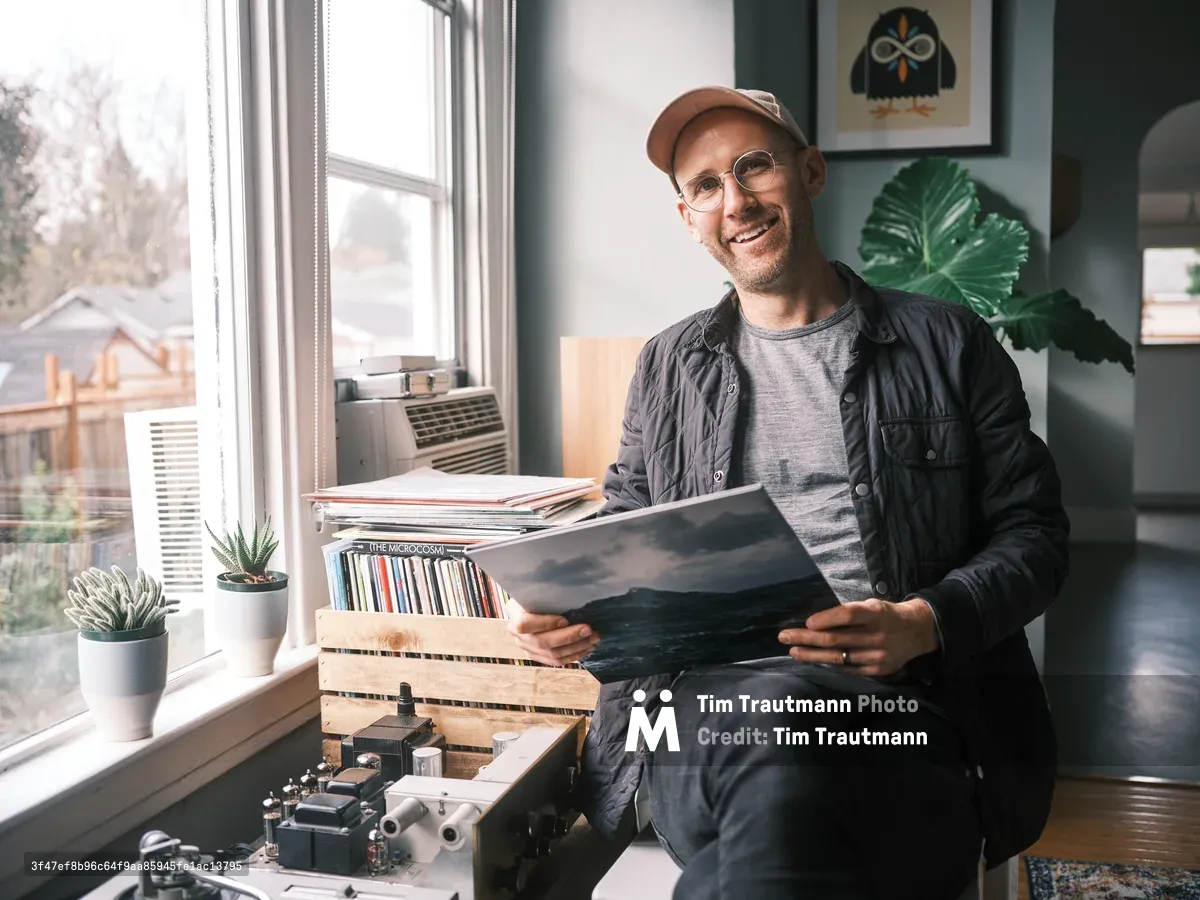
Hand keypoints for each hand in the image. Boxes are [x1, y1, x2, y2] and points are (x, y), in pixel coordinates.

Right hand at [506, 598, 601, 666]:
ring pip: (551, 654)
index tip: (565, 620)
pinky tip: (587, 648)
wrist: (531, 604)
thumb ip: (550, 593)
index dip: (545, 624)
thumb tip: (573, 591)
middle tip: (588, 630)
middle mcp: (517, 634)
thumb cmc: (539, 593)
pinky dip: (574, 655)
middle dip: (569, 637)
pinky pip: (556, 661)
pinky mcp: (537, 656)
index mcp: (515, 614)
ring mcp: (526, 647)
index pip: (525, 624)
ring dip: (576, 648)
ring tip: (593, 639)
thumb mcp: (540, 588)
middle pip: (542, 642)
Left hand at [777, 598, 938, 677]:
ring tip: (793, 651)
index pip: (849, 615)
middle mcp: (878, 635)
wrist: (917, 632)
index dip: (827, 618)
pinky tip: (814, 660)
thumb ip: (850, 613)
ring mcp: (878, 656)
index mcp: (877, 614)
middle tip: (784, 637)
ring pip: (838, 657)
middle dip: (807, 638)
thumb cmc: (886, 615)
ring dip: (812, 654)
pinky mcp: (878, 670)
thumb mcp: (872, 605)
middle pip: (837, 639)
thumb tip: (815, 622)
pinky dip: (829, 664)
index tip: (807, 622)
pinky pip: (847, 668)